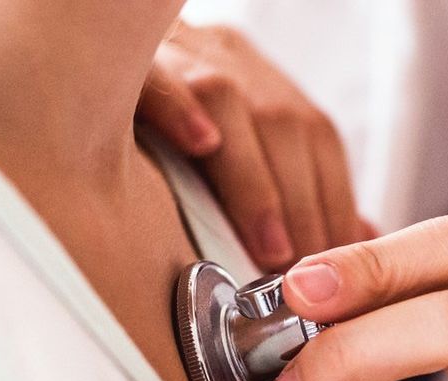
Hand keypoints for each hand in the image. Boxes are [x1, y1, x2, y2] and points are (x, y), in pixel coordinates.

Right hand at [137, 22, 371, 271]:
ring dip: (256, 184)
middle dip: (302, 206)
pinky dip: (181, 110)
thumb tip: (354, 237)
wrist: (93, 38)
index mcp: (258, 80)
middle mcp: (226, 61)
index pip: (317, 139)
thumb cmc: (171, 111)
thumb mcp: (241, 137)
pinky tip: (198, 146)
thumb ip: (295, 184)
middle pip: (281, 124)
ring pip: (227, 103)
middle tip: (306, 275)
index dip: (334, 204)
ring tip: (269, 249)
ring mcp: (177, 56)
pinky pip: (154, 75)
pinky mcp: (125, 62)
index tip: (336, 268)